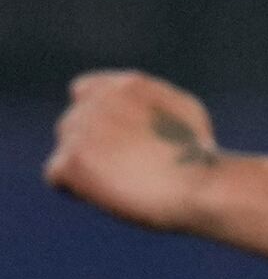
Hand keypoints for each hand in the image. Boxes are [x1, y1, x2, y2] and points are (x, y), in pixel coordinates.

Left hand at [49, 70, 225, 231]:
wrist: (198, 184)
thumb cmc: (200, 157)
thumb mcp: (183, 112)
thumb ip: (148, 105)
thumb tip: (130, 116)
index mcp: (128, 85)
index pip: (84, 91)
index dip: (95, 115)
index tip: (112, 138)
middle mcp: (100, 100)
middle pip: (72, 124)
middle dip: (92, 145)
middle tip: (123, 169)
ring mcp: (83, 129)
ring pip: (65, 149)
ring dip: (86, 166)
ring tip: (121, 183)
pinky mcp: (73, 159)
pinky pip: (55, 175)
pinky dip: (75, 188)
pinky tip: (105, 194)